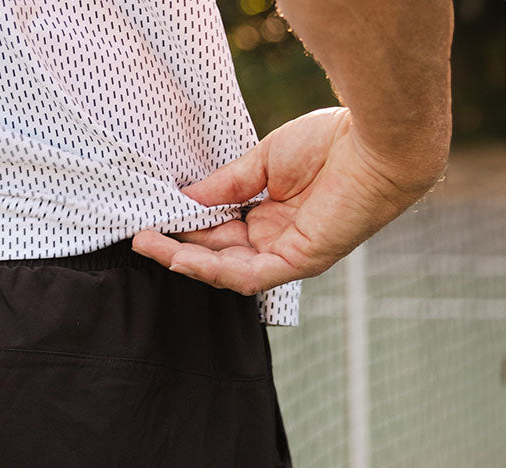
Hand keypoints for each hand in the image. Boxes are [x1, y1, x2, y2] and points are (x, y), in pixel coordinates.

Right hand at [131, 107, 447, 295]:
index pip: (217, 228)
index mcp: (269, 214)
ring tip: (152, 247)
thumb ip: (225, 185)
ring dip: (187, 261)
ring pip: (225, 269)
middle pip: (216, 252)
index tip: (154, 217)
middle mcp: (274, 239)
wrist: (376, 141)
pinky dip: (215, 269)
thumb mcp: (263, 162)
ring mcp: (285, 254)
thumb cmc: (331, 142)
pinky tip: (184, 257)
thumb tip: (185, 197)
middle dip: (177, 246)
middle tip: (141, 238)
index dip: (186, 226)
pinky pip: (249, 276)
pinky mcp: (298, 263)